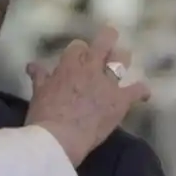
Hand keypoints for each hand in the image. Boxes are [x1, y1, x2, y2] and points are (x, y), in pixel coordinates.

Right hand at [25, 26, 150, 165]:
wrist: (59, 139)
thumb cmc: (43, 116)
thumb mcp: (38, 93)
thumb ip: (39, 77)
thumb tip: (32, 65)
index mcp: (69, 65)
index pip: (78, 46)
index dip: (78, 50)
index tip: (77, 56)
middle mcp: (91, 68)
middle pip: (105, 40)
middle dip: (108, 36)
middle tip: (109, 37)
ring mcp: (109, 83)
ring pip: (123, 59)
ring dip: (122, 59)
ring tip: (122, 63)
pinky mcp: (121, 100)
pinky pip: (138, 90)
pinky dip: (141, 91)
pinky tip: (142, 94)